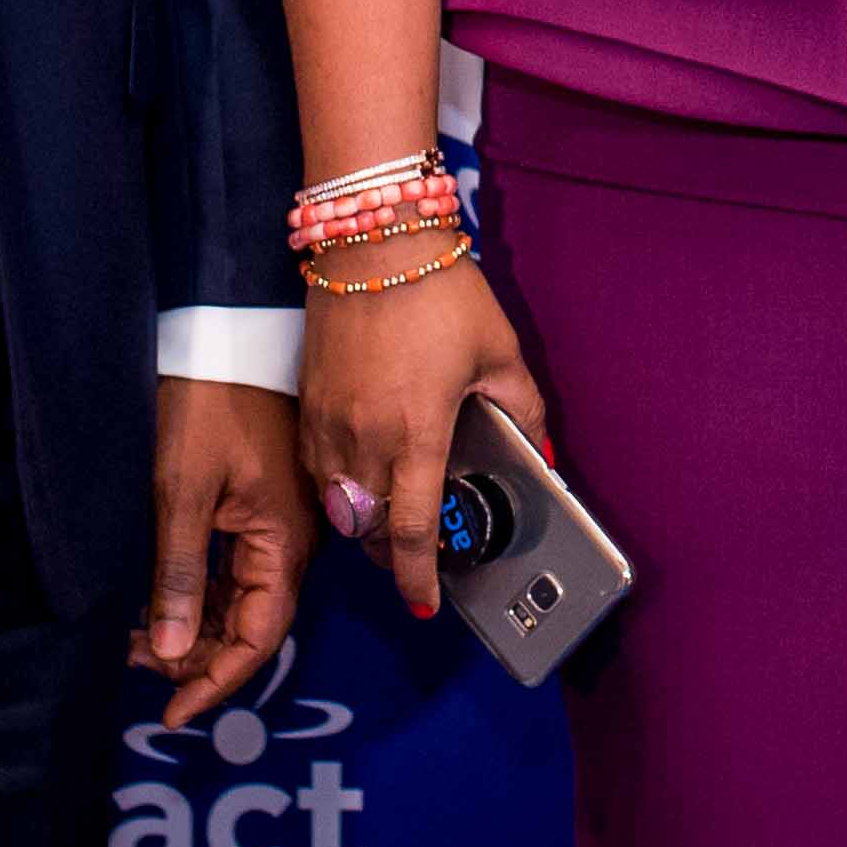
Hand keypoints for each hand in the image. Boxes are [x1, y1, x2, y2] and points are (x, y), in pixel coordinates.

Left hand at [137, 375, 305, 727]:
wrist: (225, 336)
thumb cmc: (207, 406)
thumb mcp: (182, 493)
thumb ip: (178, 576)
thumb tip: (168, 652)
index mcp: (284, 541)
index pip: (258, 636)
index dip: (216, 681)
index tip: (171, 712)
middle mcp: (292, 540)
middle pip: (250, 624)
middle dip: (195, 657)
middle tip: (134, 662)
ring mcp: (278, 524)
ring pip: (240, 600)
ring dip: (193, 626)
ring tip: (135, 635)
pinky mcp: (260, 507)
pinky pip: (235, 570)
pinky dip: (198, 594)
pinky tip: (159, 599)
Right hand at [298, 255, 552, 624]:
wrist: (372, 242)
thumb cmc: (438, 291)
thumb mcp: (499, 352)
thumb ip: (522, 411)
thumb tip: (539, 454)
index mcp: (416, 433)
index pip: (412, 534)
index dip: (419, 581)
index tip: (429, 604)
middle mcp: (363, 440)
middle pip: (369, 533)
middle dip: (394, 557)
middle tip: (420, 554)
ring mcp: (327, 425)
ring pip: (339, 510)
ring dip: (365, 527)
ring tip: (395, 518)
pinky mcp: (307, 407)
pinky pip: (319, 474)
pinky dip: (340, 491)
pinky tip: (365, 474)